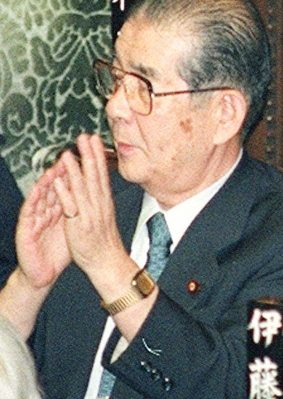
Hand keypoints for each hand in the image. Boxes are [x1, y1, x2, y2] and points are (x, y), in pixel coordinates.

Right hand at [14, 159, 72, 290]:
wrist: (44, 273)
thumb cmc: (59, 250)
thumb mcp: (75, 226)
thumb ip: (79, 207)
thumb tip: (94, 191)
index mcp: (62, 208)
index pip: (69, 185)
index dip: (76, 170)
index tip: (83, 158)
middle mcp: (48, 209)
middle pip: (55, 186)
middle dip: (62, 169)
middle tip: (69, 153)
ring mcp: (36, 217)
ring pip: (42, 195)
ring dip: (47, 180)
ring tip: (54, 168)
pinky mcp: (26, 229)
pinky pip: (30, 211)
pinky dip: (34, 199)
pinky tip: (38, 189)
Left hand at [52, 134, 134, 300]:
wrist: (107, 261)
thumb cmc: (104, 239)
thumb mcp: (105, 213)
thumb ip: (101, 197)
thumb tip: (98, 181)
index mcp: (104, 200)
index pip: (102, 173)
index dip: (98, 155)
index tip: (95, 138)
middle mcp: (98, 204)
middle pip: (94, 176)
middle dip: (89, 155)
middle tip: (85, 137)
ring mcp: (89, 214)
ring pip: (82, 188)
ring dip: (75, 170)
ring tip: (68, 153)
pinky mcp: (79, 225)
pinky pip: (71, 207)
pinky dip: (65, 193)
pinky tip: (60, 181)